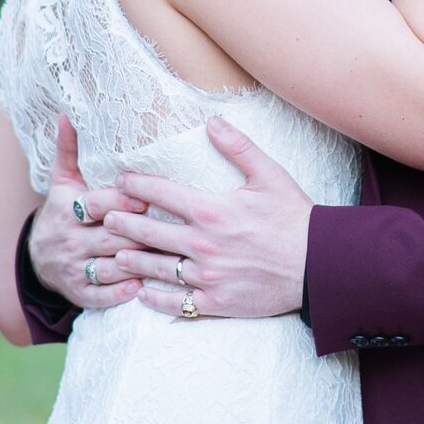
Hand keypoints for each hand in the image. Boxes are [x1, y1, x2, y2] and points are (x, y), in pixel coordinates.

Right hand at [27, 116, 152, 311]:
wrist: (38, 258)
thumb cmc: (62, 211)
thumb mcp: (62, 180)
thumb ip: (69, 149)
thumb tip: (69, 113)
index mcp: (67, 210)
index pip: (95, 205)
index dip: (120, 202)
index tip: (146, 199)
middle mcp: (69, 240)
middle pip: (108, 236)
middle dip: (138, 233)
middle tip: (172, 230)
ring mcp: (73, 268)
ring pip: (108, 266)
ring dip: (136, 263)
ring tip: (168, 259)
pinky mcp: (78, 293)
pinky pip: (100, 295)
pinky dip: (120, 293)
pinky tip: (142, 286)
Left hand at [104, 117, 311, 318]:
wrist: (319, 266)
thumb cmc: (295, 218)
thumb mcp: (270, 175)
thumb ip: (238, 147)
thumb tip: (212, 121)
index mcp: (212, 210)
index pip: (160, 193)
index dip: (135, 184)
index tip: (120, 180)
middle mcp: (203, 244)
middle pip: (148, 232)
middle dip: (121, 222)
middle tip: (105, 217)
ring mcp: (207, 276)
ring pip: (155, 268)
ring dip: (130, 260)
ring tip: (114, 253)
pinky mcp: (216, 302)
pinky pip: (176, 303)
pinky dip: (154, 298)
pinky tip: (142, 293)